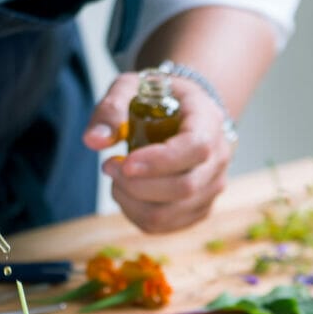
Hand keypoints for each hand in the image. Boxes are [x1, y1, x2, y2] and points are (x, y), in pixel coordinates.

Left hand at [83, 72, 232, 232]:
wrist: (182, 113)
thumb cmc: (155, 99)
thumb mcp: (130, 88)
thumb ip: (111, 110)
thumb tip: (93, 141)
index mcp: (209, 121)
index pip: (195, 148)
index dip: (159, 161)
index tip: (125, 162)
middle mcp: (219, 158)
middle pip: (184, 187)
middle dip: (136, 184)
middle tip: (109, 165)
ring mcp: (211, 187)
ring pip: (169, 213)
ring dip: (131, 200)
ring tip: (117, 177)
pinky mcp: (197, 209)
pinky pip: (163, 225)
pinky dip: (134, 213)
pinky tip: (126, 191)